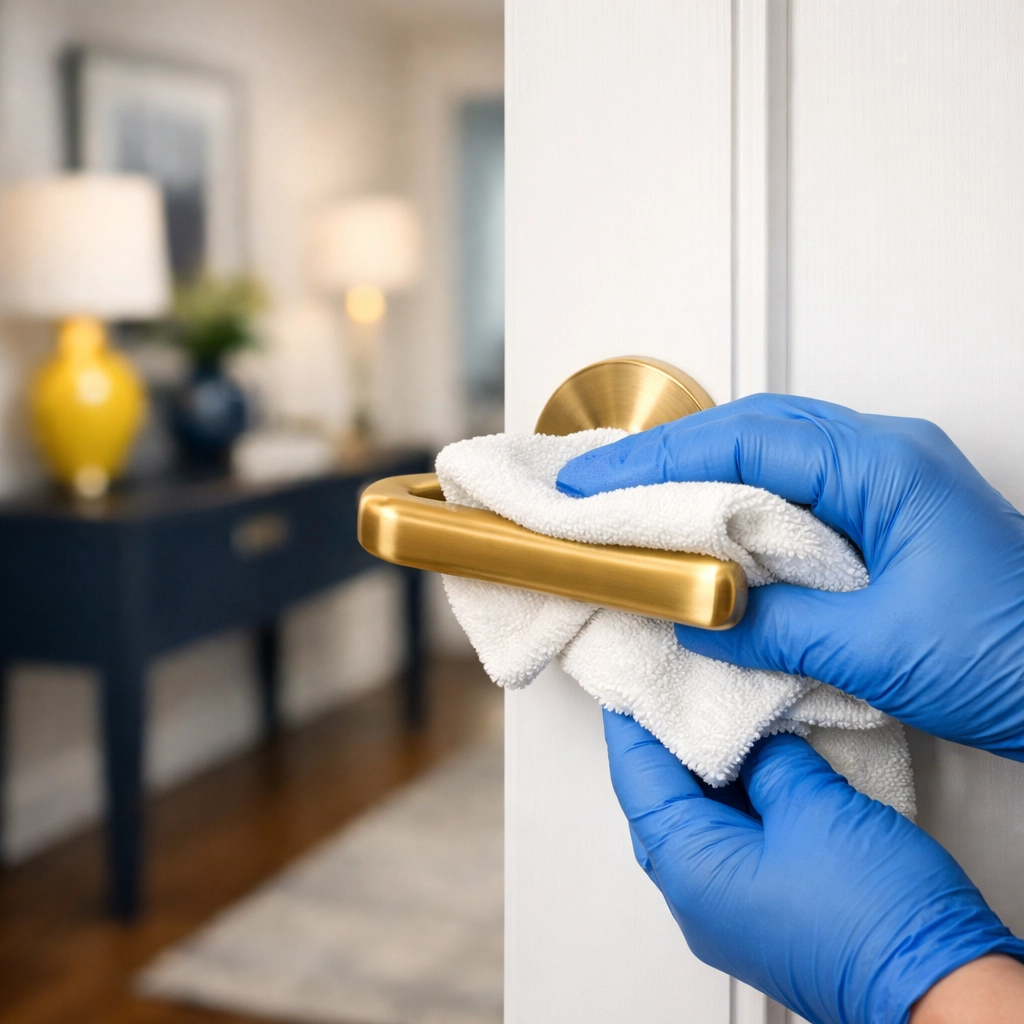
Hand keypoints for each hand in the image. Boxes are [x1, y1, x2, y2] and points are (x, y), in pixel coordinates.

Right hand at [557, 394, 1023, 758]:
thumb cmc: (1020, 658)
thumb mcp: (878, 650)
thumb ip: (773, 629)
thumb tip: (697, 621)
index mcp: (885, 466)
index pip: (745, 438)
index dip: (658, 461)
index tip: (594, 487)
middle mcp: (886, 457)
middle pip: (752, 429)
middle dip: (669, 458)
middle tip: (600, 490)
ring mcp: (890, 483)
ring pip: (772, 455)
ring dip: (702, 478)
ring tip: (638, 509)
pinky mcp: (889, 519)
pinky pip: (796, 492)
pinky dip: (740, 508)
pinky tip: (708, 539)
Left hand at [604, 710, 1023, 1023]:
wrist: (937, 992)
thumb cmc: (877, 920)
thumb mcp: (814, 807)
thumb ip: (769, 761)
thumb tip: (753, 741)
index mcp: (691, 871)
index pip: (638, 781)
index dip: (631, 725)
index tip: (630, 682)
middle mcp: (696, 901)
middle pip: (658, 805)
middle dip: (662, 747)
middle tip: (670, 696)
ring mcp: (727, 913)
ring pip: (693, 826)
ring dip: (700, 775)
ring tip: (711, 720)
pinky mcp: (762, 915)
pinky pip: (727, 846)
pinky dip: (730, 803)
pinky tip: (752, 770)